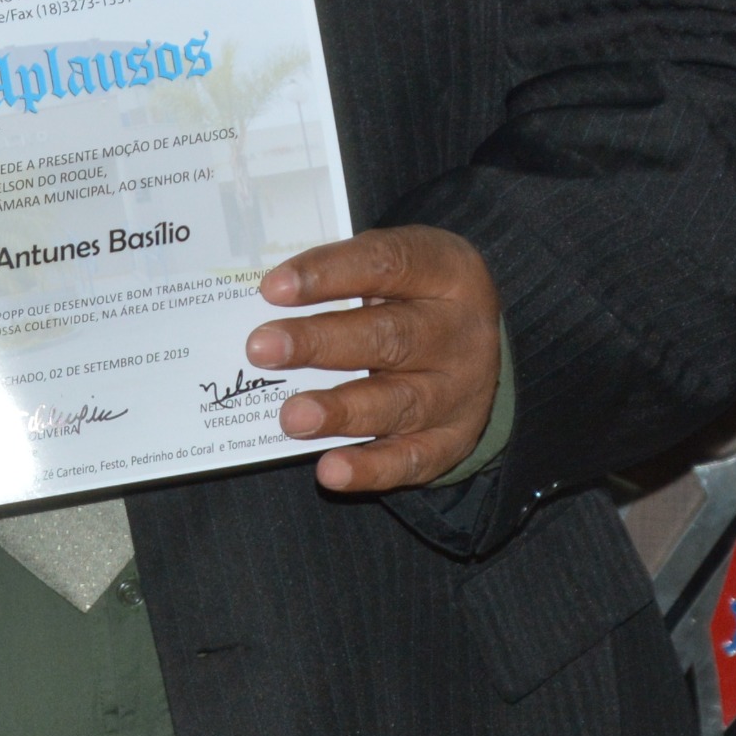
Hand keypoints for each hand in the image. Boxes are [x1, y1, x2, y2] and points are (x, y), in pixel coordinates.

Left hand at [248, 225, 503, 493]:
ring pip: (398, 402)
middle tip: (263, 350)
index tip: (272, 288)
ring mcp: (461, 391)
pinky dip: (369, 468)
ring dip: (341, 411)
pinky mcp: (453, 440)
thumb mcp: (393, 268)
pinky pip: (410, 459)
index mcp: (446, 270)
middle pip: (389, 337)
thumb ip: (342, 275)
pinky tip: (330, 470)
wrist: (473, 346)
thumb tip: (268, 298)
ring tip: (292, 416)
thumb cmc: (410, 296)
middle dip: (321, 343)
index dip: (328, 274)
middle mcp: (460, 331)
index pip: (386, 265)